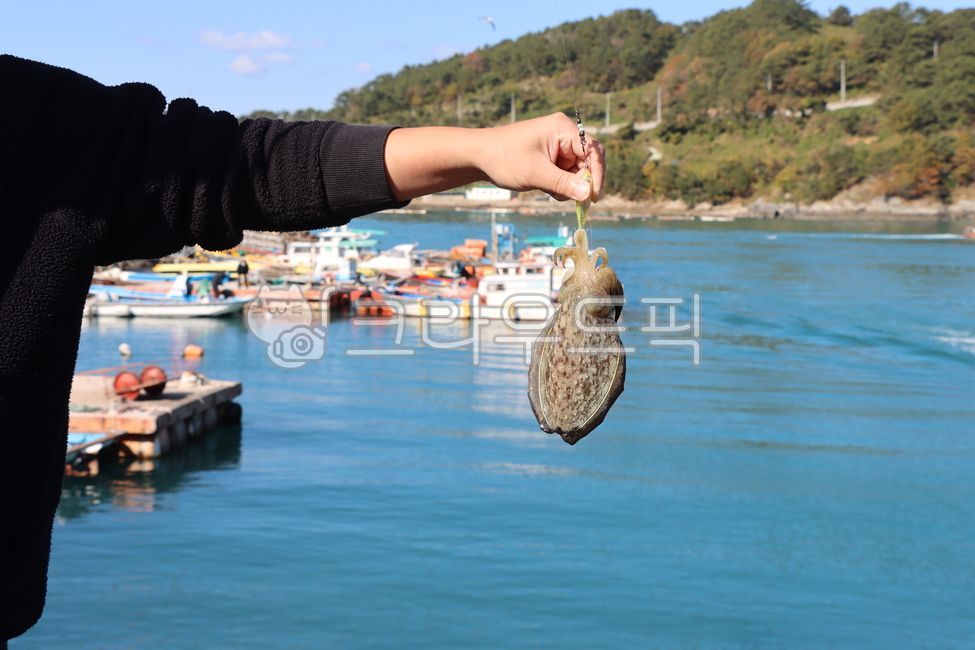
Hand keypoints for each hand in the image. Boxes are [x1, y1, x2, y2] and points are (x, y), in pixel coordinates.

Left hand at [383, 114, 604, 202]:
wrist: (478, 157)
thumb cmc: (504, 159)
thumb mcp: (535, 174)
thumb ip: (564, 184)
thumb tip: (589, 194)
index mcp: (563, 129)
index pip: (593, 151)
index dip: (597, 174)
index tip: (594, 197)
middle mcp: (563, 134)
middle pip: (587, 162)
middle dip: (580, 183)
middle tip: (570, 200)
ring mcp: (557, 145)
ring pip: (577, 171)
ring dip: (569, 186)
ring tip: (549, 192)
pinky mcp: (551, 156)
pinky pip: (566, 174)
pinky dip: (561, 185)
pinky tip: (546, 189)